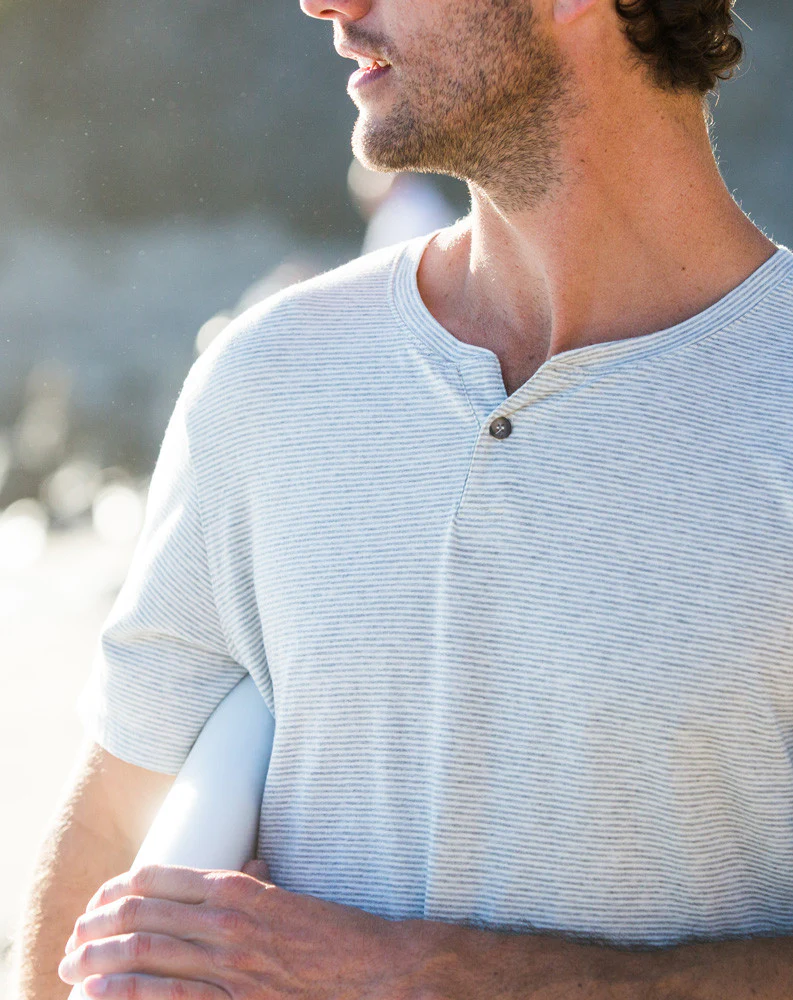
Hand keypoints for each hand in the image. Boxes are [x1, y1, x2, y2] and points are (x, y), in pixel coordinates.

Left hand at [58, 861, 421, 999]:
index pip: (158, 877)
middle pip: (139, 915)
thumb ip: (254, 886)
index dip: (117, 887)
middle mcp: (226, 922)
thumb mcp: (289, 897)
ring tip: (73, 965)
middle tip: (75, 934)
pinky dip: (123, 996)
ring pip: (141, 956)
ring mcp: (228, 965)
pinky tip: (96, 994)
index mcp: (238, 888)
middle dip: (95, 925)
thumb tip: (238, 870)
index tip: (99, 898)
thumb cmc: (335, 933)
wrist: (376, 971)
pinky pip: (165, 999)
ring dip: (96, 959)